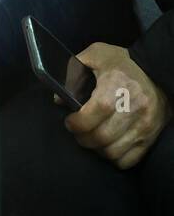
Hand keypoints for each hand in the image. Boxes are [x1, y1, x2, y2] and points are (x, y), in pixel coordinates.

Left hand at [65, 42, 171, 168]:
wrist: (156, 71)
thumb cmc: (121, 63)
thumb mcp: (95, 55)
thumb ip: (73, 73)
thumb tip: (59, 99)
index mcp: (117, 85)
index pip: (94, 113)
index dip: (76, 123)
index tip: (70, 121)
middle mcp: (135, 107)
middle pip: (101, 137)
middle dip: (82, 138)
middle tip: (78, 131)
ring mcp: (145, 125)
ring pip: (113, 151)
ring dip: (96, 149)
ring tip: (91, 138)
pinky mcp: (152, 136)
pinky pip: (129, 159)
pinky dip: (113, 157)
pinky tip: (107, 145)